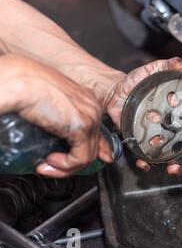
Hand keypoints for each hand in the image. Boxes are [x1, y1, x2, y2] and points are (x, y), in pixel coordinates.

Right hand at [0, 54, 112, 177]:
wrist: (19, 81)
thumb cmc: (24, 87)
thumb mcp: (46, 106)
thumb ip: (59, 121)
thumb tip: (57, 143)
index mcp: (85, 99)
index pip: (96, 131)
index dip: (87, 151)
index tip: (71, 163)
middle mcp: (92, 107)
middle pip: (92, 146)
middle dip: (70, 162)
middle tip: (49, 166)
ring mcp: (90, 117)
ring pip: (88, 156)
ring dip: (65, 167)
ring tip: (46, 165)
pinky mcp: (82, 127)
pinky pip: (81, 158)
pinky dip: (65, 166)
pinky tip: (49, 160)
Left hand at [103, 57, 181, 175]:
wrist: (115, 92)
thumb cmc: (137, 82)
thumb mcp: (153, 70)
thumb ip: (168, 65)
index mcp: (181, 109)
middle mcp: (174, 126)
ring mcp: (160, 137)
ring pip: (174, 156)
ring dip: (178, 165)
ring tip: (175, 167)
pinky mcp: (143, 144)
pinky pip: (148, 159)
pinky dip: (147, 164)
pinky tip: (145, 163)